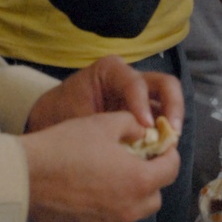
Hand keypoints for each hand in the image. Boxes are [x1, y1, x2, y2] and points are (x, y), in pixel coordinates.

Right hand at [23, 112, 180, 221]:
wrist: (26, 176)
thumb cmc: (67, 146)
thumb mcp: (105, 123)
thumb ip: (134, 126)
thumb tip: (144, 132)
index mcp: (140, 181)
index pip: (172, 170)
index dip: (169, 154)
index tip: (160, 145)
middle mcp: (129, 208)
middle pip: (156, 195)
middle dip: (152, 177)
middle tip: (137, 160)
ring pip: (134, 210)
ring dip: (132, 194)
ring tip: (113, 174)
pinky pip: (110, 219)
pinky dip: (110, 206)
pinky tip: (92, 188)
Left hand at [26, 56, 183, 135]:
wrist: (47, 122)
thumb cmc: (58, 113)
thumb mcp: (75, 116)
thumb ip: (103, 124)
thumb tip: (134, 138)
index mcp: (111, 71)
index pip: (135, 83)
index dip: (143, 104)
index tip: (145, 127)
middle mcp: (130, 78)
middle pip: (164, 84)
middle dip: (172, 107)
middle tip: (172, 132)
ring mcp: (139, 96)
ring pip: (168, 99)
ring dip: (173, 120)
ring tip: (170, 144)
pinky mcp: (143, 112)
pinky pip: (161, 117)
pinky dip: (164, 132)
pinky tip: (161, 150)